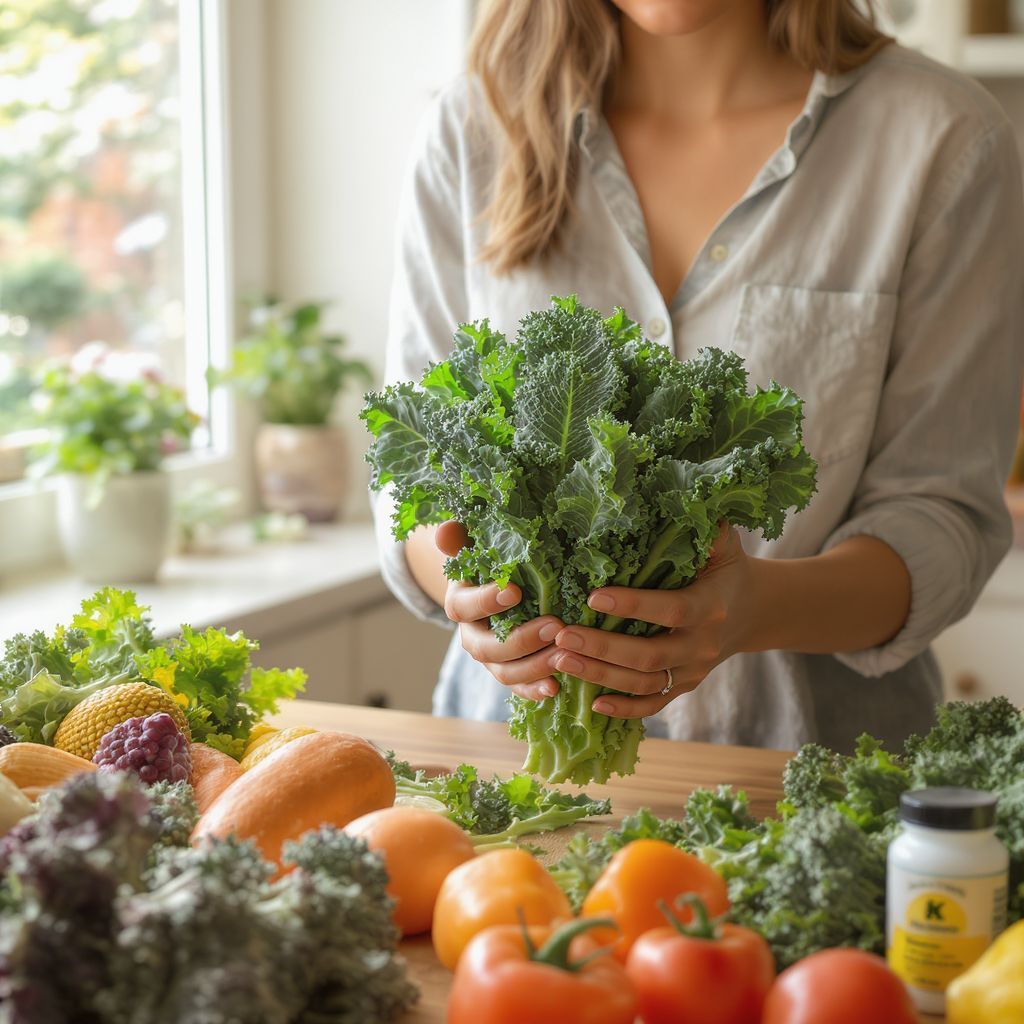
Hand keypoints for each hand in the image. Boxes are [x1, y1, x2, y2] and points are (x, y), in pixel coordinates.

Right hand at [436, 522, 563, 701]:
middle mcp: (472, 635)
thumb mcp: (475, 544)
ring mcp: (491, 658)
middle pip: (486, 649)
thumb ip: (460, 537)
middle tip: (555, 625)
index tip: (515, 591)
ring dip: (534, 667)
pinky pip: (519, 688)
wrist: (499, 587)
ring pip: (504, 672)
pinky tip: (555, 688)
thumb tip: (445, 531)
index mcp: (460, 604)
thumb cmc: (491, 561)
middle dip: (520, 641)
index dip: (486, 601)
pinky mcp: (511, 671)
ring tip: (563, 655)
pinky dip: (535, 690)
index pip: (463, 607)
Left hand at [551, 526, 753, 718]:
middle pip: (650, 655)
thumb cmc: (726, 567)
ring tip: (560, 660)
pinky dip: (624, 709)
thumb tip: (678, 496)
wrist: (753, 610)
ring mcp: (693, 671)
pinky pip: (652, 704)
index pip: (670, 610)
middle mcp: (702, 645)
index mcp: (710, 606)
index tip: (592, 595)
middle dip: (603, 647)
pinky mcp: (683, 687)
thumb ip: (702, 525)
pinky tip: (591, 704)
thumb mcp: (722, 542)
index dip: (633, 605)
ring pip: (644, 682)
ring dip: (600, 675)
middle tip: (561, 635)